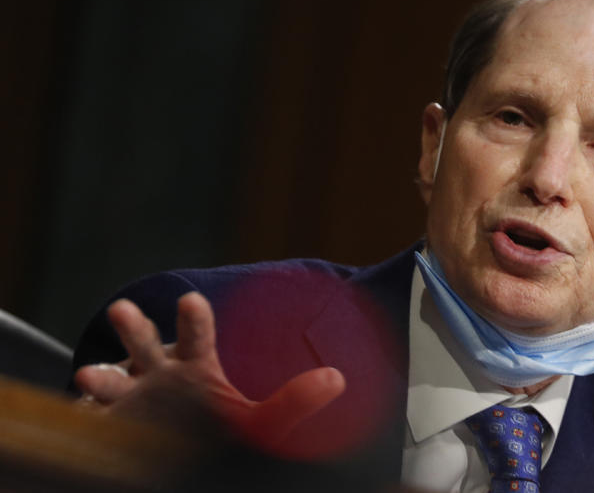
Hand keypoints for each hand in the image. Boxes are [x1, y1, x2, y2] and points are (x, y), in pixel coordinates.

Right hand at [74, 292, 345, 453]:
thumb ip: (296, 403)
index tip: (191, 299)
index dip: (193, 318)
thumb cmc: (222, 436)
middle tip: (122, 309)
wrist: (183, 466)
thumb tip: (338, 379)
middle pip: (144, 345)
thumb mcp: (262, 423)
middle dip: (134, 328)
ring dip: (100, 375)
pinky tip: (84, 417)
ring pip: (108, 380)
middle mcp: (159, 378)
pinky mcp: (107, 430)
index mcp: (196, 368)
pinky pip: (91, 421)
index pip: (198, 335)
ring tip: (89, 375)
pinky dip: (87, 417)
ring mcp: (129, 403)